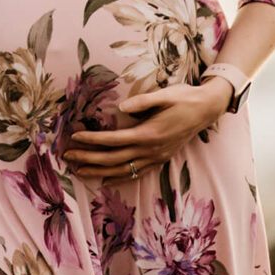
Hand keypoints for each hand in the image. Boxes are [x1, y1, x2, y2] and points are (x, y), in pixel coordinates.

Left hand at [62, 81, 230, 181]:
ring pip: (123, 170)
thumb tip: (121, 107)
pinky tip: (106, 181)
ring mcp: (156, 157)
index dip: (92, 141)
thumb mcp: (166, 94)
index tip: (74, 138)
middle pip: (114, 159)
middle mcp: (151, 150)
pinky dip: (119, 178)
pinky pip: (136, 173)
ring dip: (99, 173)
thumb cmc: (184, 98)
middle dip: (89, 160)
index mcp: (149, 133)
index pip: (114, 140)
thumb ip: (143, 101)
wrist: (206, 109)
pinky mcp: (160, 159)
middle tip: (67, 157)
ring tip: (79, 172)